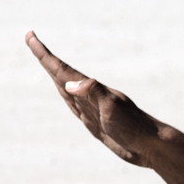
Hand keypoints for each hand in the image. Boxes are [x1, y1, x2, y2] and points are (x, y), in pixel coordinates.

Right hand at [25, 31, 167, 166]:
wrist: (153, 147)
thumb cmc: (136, 128)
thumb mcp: (113, 109)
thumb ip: (94, 94)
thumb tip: (71, 83)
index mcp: (92, 91)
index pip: (62, 69)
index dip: (44, 55)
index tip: (30, 36)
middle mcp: (91, 97)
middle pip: (61, 74)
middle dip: (45, 59)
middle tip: (31, 40)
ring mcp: (93, 109)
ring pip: (66, 89)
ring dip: (54, 74)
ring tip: (44, 61)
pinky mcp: (98, 123)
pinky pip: (75, 105)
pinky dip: (66, 96)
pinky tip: (67, 93)